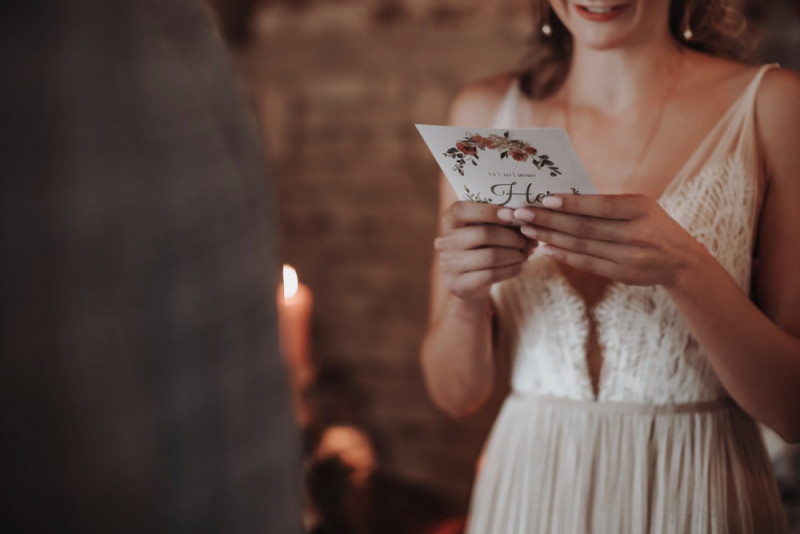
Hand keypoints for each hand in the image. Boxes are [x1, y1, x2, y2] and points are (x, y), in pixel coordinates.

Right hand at [435, 201, 535, 300]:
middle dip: (513, 237)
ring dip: (515, 254)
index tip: (512, 213)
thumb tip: (526, 217)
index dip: (488, 210)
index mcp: (448, 222)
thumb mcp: (480, 228)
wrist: (466, 281)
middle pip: (484, 234)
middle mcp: (444, 242)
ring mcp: (448, 265)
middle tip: (530, 240)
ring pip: (491, 256)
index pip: (462, 210)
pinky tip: (521, 265)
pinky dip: (511, 269)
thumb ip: (496, 220)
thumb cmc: (479, 247)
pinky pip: (491, 275)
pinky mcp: (458, 284)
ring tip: (527, 253)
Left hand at [513, 194, 702, 286]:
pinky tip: (544, 248)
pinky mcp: (622, 274)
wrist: (680, 259)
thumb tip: (560, 199)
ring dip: (550, 237)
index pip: (599, 205)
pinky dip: (563, 255)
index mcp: (639, 208)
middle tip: (521, 214)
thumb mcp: (638, 206)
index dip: (570, 204)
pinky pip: (586, 263)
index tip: (543, 199)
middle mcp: (635, 232)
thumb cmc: (650, 224)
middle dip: (548, 220)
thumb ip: (606, 204)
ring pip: (581, 246)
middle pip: (584, 227)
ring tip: (527, 230)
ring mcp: (629, 256)